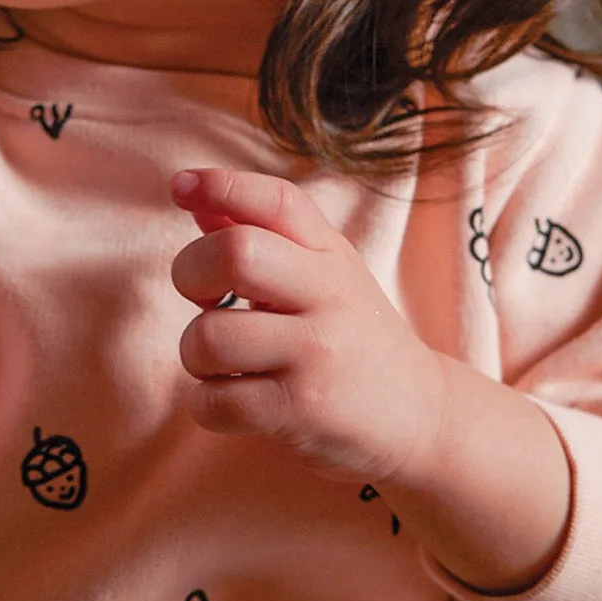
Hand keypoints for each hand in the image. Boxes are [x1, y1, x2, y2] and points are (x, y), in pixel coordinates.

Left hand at [169, 168, 447, 481]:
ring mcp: (317, 353)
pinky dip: (207, 405)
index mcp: (331, 254)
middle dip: (190, 272)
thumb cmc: (352, 337)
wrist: (421, 415)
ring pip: (208, 338)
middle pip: (234, 254)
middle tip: (203, 299)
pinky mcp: (301, 410)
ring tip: (226, 364)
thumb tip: (192, 196)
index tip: (180, 187)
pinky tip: (237, 400)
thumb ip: (259, 235)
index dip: (221, 185)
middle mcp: (329, 294)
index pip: (277, 200)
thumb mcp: (321, 275)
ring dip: (196, 355)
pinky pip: (213, 401)